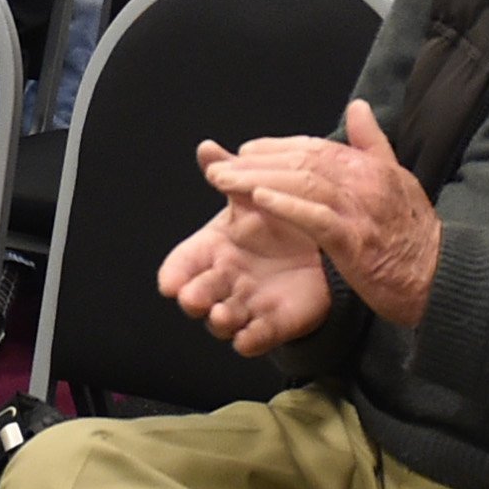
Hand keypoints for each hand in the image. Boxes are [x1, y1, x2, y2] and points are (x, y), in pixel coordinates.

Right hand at [158, 182, 330, 355]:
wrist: (320, 246)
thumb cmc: (276, 221)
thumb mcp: (254, 196)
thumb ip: (230, 176)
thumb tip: (207, 147)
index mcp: (213, 249)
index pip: (183, 264)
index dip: (174, 274)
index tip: (169, 283)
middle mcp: (223, 281)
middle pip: (198, 294)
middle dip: (193, 298)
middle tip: (193, 298)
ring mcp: (246, 305)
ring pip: (222, 321)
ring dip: (219, 320)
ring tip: (223, 314)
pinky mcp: (272, 325)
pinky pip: (254, 339)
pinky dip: (248, 340)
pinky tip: (247, 337)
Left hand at [197, 101, 442, 328]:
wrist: (440, 279)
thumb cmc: (413, 236)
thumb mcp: (397, 180)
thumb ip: (372, 144)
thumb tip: (358, 105)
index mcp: (370, 166)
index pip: (314, 147)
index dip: (276, 147)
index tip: (245, 152)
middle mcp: (365, 181)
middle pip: (301, 160)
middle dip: (256, 162)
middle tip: (218, 168)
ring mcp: (361, 210)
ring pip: (303, 183)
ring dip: (258, 180)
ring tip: (223, 182)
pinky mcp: (356, 241)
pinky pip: (316, 218)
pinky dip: (287, 206)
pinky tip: (258, 202)